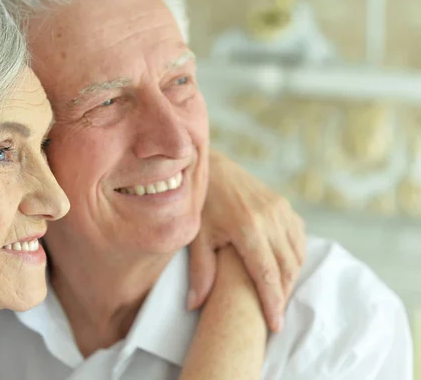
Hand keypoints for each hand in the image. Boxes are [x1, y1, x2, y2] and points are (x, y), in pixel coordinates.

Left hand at [187, 149, 305, 331]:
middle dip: (283, 295)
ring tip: (278, 297)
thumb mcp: (197, 236)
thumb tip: (194, 306)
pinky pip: (298, 238)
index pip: (267, 275)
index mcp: (248, 227)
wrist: (213, 167)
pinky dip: (294, 258)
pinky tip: (283, 270)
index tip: (275, 326)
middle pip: (287, 268)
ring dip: (290, 278)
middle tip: (275, 317)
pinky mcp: (285, 205)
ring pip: (296, 254)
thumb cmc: (202, 203)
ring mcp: (281, 209)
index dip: (273, 303)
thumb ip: (200, 271)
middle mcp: (270, 218)